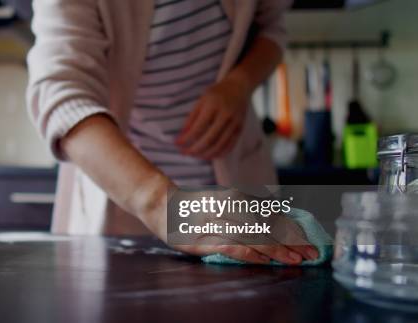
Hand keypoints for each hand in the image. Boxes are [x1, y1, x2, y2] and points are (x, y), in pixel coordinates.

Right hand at [140, 186, 318, 264]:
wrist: (162, 206)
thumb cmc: (197, 207)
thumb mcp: (225, 202)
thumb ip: (248, 211)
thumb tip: (280, 221)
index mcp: (234, 198)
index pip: (269, 215)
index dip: (291, 228)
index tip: (309, 241)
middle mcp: (225, 209)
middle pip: (265, 226)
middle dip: (290, 241)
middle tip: (310, 254)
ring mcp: (213, 225)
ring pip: (251, 237)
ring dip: (275, 250)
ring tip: (294, 259)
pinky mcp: (201, 241)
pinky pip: (229, 247)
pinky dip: (249, 253)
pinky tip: (263, 260)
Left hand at [176, 76, 251, 159]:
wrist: (239, 86)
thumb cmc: (217, 93)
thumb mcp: (201, 100)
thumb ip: (192, 117)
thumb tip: (182, 135)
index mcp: (213, 105)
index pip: (198, 127)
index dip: (187, 138)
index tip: (177, 143)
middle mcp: (225, 115)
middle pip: (209, 138)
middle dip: (195, 149)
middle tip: (185, 153)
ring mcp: (235, 123)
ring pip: (220, 145)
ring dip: (206, 154)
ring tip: (195, 156)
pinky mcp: (240, 128)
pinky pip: (230, 145)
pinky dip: (220, 153)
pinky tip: (210, 156)